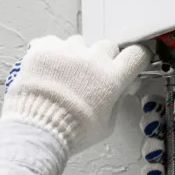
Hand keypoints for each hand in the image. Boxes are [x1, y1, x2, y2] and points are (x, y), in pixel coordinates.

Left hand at [2, 35, 150, 155]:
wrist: (38, 130)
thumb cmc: (72, 132)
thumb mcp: (107, 124)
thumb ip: (117, 100)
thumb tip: (123, 88)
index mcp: (112, 78)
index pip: (136, 54)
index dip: (135, 58)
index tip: (131, 62)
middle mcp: (92, 60)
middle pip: (108, 46)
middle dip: (104, 59)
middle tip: (93, 76)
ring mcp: (67, 52)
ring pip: (80, 43)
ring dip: (77, 55)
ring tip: (65, 75)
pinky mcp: (44, 49)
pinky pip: (54, 42)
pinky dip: (53, 53)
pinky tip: (50, 69)